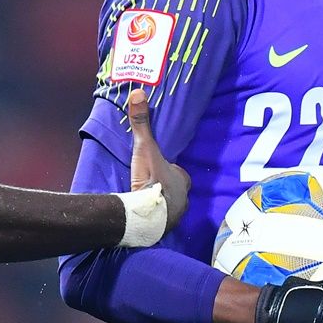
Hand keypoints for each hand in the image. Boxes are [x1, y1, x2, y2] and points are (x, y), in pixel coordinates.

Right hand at [126, 90, 188, 227]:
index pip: (181, 174)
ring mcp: (175, 217)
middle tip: (151, 185)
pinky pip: (160, 222)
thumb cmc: (151, 181)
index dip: (172, 170)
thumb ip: (142, 124)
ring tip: (146, 200)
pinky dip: (153, 219)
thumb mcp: (145, 149)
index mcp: (182, 180)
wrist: (146, 215)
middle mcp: (184, 200)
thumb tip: (138, 92)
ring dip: (160, 204)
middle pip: (177, 191)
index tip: (159, 168)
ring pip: (171, 208)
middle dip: (166, 188)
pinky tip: (143, 216)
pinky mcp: (163, 230)